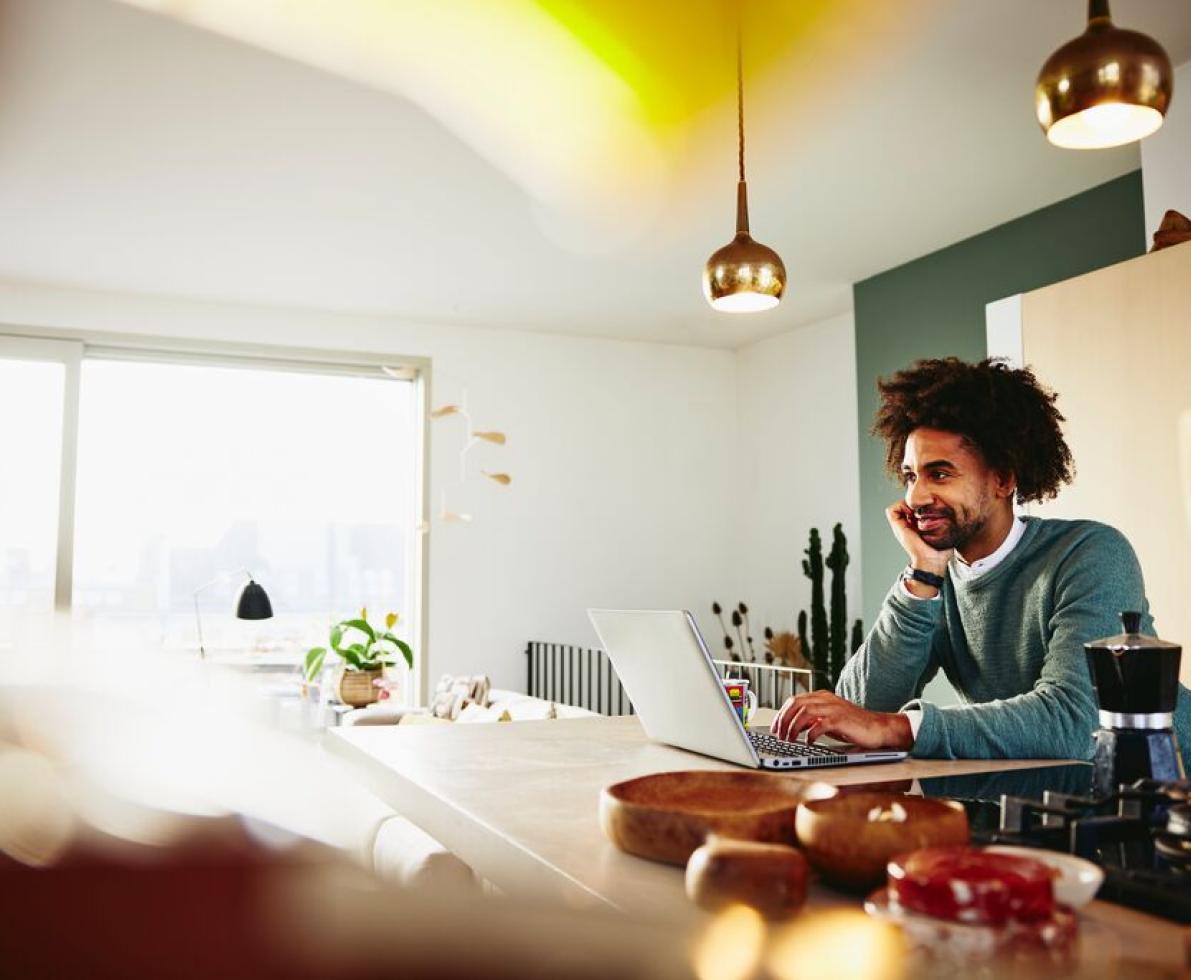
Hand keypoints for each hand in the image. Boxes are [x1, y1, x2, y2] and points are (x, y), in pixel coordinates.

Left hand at [770, 691, 912, 750]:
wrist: (878, 728)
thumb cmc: (853, 726)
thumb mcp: (828, 721)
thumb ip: (812, 720)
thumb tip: (792, 726)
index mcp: (821, 697)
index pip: (794, 700)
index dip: (781, 714)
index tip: (774, 728)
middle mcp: (826, 699)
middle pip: (796, 704)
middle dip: (783, 720)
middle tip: (778, 736)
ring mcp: (834, 708)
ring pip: (805, 712)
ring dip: (793, 727)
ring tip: (790, 740)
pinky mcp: (842, 719)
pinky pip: (820, 724)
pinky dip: (810, 734)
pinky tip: (808, 742)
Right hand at [886, 500, 951, 572]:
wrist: (931, 561)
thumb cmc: (940, 550)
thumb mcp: (945, 533)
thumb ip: (945, 524)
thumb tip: (955, 513)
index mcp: (918, 525)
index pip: (915, 506)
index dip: (922, 502)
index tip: (931, 504)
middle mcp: (908, 524)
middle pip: (907, 503)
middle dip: (916, 501)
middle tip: (925, 505)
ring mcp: (901, 525)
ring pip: (898, 505)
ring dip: (907, 503)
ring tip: (918, 509)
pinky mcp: (897, 526)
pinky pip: (891, 510)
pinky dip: (900, 507)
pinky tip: (912, 512)